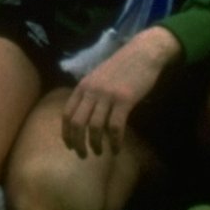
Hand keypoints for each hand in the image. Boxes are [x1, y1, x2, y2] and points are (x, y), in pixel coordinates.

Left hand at [59, 27, 178, 157]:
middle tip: (83, 156)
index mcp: (82, 86)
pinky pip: (115, 127)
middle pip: (77, 124)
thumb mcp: (98, 78)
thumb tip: (85, 118)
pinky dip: (115, 141)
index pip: (67, 114)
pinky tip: (117, 149)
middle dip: (78, 143)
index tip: (70, 146)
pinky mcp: (124, 100)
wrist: (142, 53)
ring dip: (96, 145)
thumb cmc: (121, 67)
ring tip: (100, 153)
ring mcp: (107, 96)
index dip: (66, 133)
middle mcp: (91, 91)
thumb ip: (89, 94)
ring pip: (95, 128)